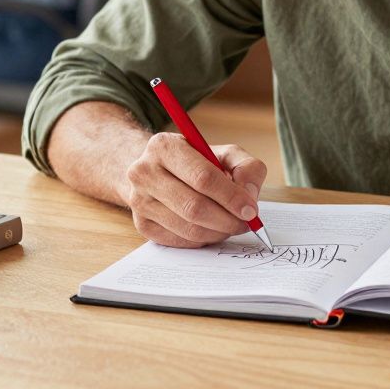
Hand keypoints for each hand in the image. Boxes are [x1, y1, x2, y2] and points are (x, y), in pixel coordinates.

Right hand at [124, 134, 266, 247]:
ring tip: (230, 225)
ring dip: (217, 232)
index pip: (203, 177)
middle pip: (193, 206)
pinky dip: (202, 240)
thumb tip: (249, 194)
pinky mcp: (142, 224)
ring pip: (187, 228)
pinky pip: (179, 241)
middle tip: (245, 223)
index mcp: (164, 147)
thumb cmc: (196, 163)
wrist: (157, 172)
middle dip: (226, 220)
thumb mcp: (223, 153)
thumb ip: (246, 166)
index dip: (231, 197)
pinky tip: (211, 229)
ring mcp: (139, 200)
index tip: (250, 210)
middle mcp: (144, 172)